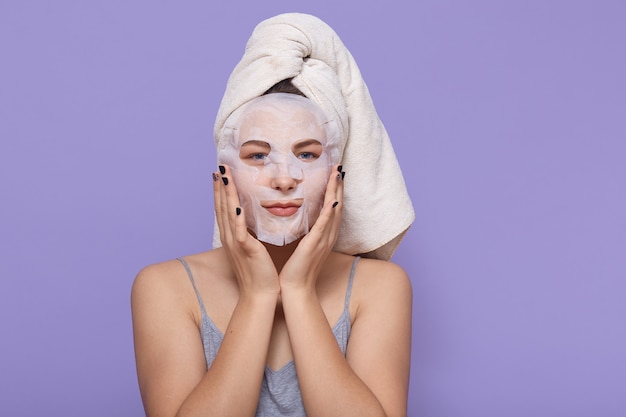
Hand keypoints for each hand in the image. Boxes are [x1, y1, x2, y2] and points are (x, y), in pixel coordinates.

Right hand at [213, 165, 279, 296]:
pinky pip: (240, 232)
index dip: (221, 191)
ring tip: (224, 177)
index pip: (224, 209)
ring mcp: (236, 243)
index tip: (220, 174)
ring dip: (226, 194)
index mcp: (232, 236)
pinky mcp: (246, 250)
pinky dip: (237, 218)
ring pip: (228, 214)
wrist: (259, 294)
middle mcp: (230, 238)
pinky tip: (237, 205)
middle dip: (220, 186)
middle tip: (219, 167)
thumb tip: (251, 221)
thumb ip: (250, 233)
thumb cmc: (259, 272)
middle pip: (222, 207)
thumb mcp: (252, 248)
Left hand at [279, 165, 343, 290]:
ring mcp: (324, 239)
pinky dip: (329, 212)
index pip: (332, 207)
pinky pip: (324, 225)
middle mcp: (328, 235)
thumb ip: (306, 231)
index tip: (334, 172)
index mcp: (325, 234)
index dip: (335, 189)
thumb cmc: (297, 268)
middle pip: (338, 204)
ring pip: (334, 210)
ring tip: (337, 174)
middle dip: (339, 184)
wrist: (296, 288)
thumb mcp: (303, 245)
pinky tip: (332, 200)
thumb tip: (302, 218)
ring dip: (336, 191)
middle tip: (339, 166)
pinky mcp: (315, 244)